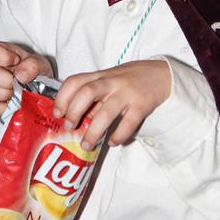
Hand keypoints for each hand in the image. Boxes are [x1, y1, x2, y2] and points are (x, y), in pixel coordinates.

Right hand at [0, 41, 52, 115]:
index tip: (16, 60)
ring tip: (17, 93)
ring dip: (4, 93)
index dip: (3, 57)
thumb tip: (20, 76)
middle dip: (7, 79)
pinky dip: (5, 107)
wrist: (40, 90)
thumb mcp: (40, 64)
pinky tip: (14, 103)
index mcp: (0, 53)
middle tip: (19, 82)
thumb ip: (32, 65)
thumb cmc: (35, 72)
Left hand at [52, 60, 170, 148]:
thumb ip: (94, 97)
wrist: (162, 74)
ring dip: (93, 131)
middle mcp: (112, 82)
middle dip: (74, 112)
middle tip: (69, 127)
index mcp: (100, 76)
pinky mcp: (142, 105)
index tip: (58, 113)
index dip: (62, 97)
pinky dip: (118, 135)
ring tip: (86, 144)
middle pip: (86, 93)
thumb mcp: (109, 81)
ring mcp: (127, 93)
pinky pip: (128, 123)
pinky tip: (113, 142)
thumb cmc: (131, 79)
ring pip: (106, 112)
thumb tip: (77, 118)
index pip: (75, 81)